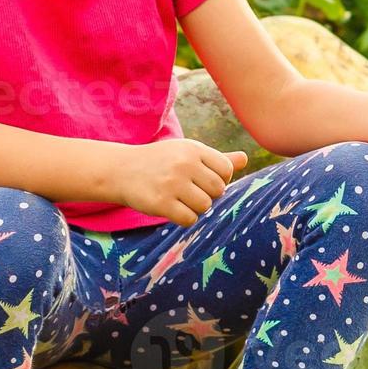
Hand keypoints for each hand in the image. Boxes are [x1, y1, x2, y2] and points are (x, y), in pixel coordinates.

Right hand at [116, 139, 248, 226]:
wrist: (122, 170)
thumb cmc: (161, 162)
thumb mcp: (187, 153)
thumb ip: (216, 159)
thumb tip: (245, 158)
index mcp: (193, 149)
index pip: (226, 170)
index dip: (219, 179)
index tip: (203, 181)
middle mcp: (184, 164)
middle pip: (218, 190)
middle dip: (208, 195)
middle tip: (190, 192)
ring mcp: (172, 183)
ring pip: (205, 206)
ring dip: (195, 208)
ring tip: (180, 199)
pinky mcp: (161, 203)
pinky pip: (189, 219)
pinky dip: (184, 218)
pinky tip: (172, 209)